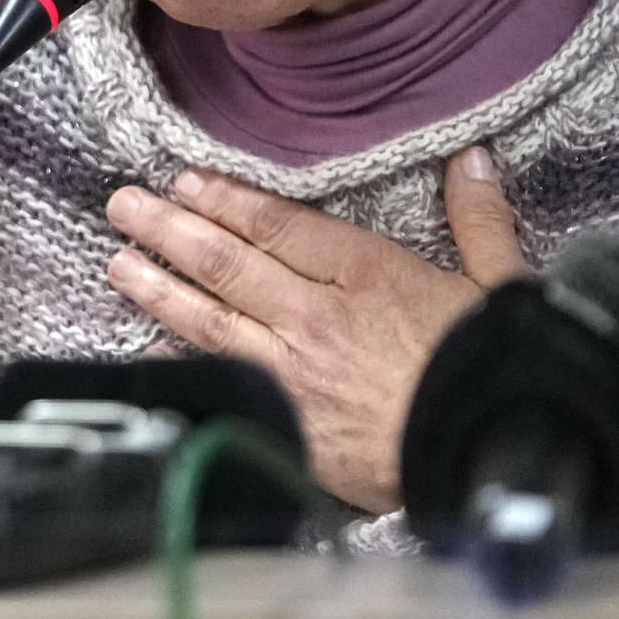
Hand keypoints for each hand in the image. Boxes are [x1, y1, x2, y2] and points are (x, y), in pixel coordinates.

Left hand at [102, 147, 524, 513]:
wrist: (492, 459)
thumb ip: (479, 220)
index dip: (225, 198)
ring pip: (211, 319)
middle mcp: (317, 316)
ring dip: (159, 288)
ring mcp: (295, 372)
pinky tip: (147, 351)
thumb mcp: (500, 288)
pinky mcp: (289, 424)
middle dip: (168, 229)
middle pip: (227, 263)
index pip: (277, 224)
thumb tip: (471, 160)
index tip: (184, 180)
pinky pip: (223, 385)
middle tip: (123, 205)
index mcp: (366, 273)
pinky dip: (182, 366)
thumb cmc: (496, 373)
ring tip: (117, 262)